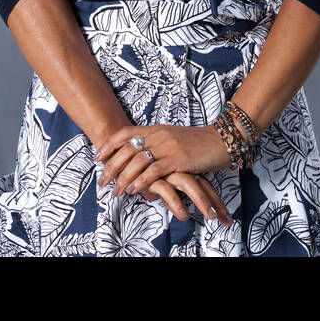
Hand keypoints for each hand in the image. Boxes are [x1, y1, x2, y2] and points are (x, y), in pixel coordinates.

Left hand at [93, 123, 232, 209]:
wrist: (221, 140)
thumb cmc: (198, 143)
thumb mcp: (172, 139)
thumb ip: (156, 145)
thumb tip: (141, 159)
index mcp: (156, 129)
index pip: (125, 133)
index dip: (109, 145)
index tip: (97, 157)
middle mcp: (159, 135)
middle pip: (127, 149)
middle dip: (111, 166)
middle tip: (102, 180)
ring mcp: (168, 146)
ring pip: (137, 161)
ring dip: (123, 177)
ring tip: (116, 191)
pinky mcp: (178, 159)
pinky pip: (154, 171)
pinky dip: (141, 181)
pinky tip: (134, 190)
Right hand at [133, 169, 234, 226]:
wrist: (119, 148)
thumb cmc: (138, 163)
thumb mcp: (157, 176)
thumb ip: (164, 185)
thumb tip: (168, 201)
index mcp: (181, 165)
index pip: (204, 182)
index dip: (214, 199)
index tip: (226, 217)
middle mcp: (177, 166)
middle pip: (202, 183)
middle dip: (215, 203)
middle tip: (227, 221)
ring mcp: (167, 169)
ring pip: (190, 185)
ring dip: (203, 202)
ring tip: (212, 217)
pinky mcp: (153, 175)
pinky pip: (167, 190)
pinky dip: (176, 203)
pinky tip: (183, 216)